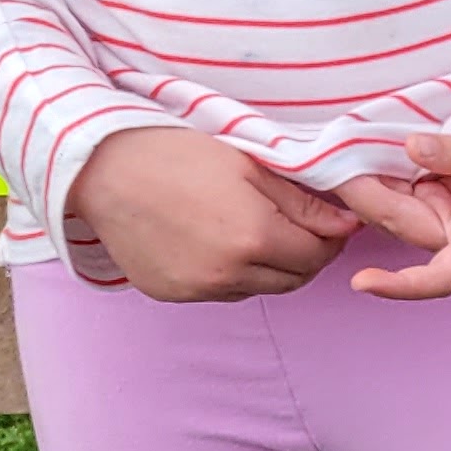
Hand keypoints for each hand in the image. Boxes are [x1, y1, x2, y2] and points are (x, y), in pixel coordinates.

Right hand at [67, 126, 360, 301]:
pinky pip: (222, 293)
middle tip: (303, 227)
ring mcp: (196, 289)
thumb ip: (303, 202)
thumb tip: (348, 225)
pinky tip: (223, 243)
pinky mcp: (171, 295)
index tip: (331, 221)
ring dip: (273, 268)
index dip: (332, 238)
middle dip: (308, 256)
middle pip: (294, 279)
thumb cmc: (176, 156)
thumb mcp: (250, 166)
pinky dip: (235, 275)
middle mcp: (226, 273)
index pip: (317, 254)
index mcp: (253, 237)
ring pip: (260, 289)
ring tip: (259, 231)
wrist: (102, 169)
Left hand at [327, 130, 450, 300]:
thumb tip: (412, 146)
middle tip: (340, 154)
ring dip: (369, 180)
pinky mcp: (437, 202)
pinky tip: (368, 150)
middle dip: (364, 195)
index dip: (400, 285)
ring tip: (352, 146)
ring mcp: (443, 220)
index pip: (441, 277)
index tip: (361, 282)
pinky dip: (382, 172)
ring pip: (393, 207)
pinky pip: (401, 191)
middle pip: (400, 224)